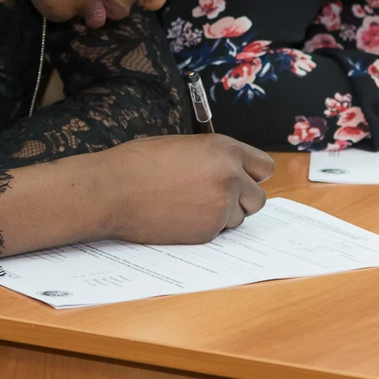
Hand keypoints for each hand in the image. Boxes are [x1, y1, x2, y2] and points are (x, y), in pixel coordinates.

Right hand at [93, 134, 272, 243]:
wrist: (114, 190)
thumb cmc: (140, 163)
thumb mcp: (184, 146)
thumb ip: (215, 157)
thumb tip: (234, 169)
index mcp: (224, 149)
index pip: (264, 167)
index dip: (252, 174)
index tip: (244, 179)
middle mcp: (230, 177)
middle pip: (258, 198)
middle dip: (242, 199)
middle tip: (216, 197)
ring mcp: (221, 207)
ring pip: (239, 218)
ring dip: (222, 215)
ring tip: (190, 204)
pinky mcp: (208, 232)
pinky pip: (218, 232)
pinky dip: (204, 227)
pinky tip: (180, 216)